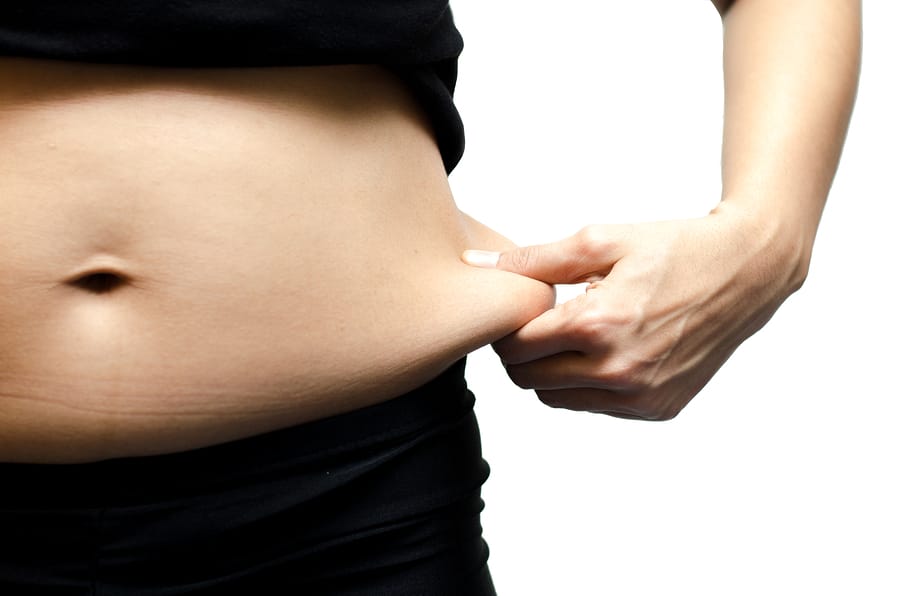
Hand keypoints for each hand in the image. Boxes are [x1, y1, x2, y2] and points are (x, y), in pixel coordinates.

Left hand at [462, 208, 805, 419]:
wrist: (745, 271)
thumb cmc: (673, 248)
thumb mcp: (600, 240)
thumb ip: (534, 260)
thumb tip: (476, 263)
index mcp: (599, 325)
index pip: (516, 347)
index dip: (506, 328)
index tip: (516, 311)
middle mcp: (619, 371)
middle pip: (528, 380)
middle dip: (521, 353)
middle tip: (536, 325)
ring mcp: (640, 396)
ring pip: (556, 399)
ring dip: (550, 372)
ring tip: (570, 335)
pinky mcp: (658, 409)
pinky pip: (595, 406)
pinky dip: (586, 384)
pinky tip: (603, 351)